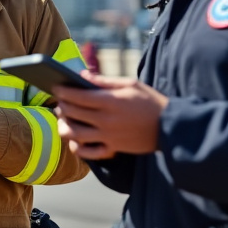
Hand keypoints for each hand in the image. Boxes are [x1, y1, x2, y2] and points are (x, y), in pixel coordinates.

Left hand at [52, 72, 167, 159]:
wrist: (171, 126)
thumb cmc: (150, 101)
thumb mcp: (130, 84)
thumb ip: (104, 81)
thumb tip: (82, 75)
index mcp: (111, 101)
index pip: (78, 96)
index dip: (63, 91)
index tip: (56, 86)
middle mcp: (107, 120)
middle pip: (73, 113)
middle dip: (62, 105)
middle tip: (59, 100)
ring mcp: (108, 136)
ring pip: (75, 133)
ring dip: (64, 125)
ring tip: (63, 118)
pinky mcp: (113, 148)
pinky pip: (88, 152)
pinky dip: (76, 147)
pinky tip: (74, 139)